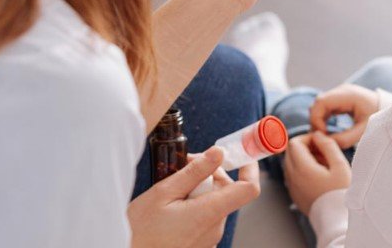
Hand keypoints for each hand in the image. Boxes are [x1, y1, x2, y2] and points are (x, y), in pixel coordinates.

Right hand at [128, 147, 259, 247]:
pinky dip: (195, 205)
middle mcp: (215, 227)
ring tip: (173, 189)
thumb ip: (195, 172)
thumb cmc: (141, 231)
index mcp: (209, 212)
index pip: (249, 189)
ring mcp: (209, 238)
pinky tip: (174, 205)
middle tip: (185, 164)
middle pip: (227, 191)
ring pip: (215, 202)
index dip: (250, 168)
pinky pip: (206, 217)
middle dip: (211, 173)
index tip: (241, 154)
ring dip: (200, 189)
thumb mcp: (164, 192)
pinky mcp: (200, 243)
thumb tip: (218, 153)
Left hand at [284, 132, 351, 214]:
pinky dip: (302, 171)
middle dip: (305, 147)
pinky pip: (293, 175)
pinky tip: (319, 177)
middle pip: (290, 152)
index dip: (307, 138)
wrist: (336, 221)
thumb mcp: (340, 165)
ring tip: (323, 166)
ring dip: (304, 159)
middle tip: (323, 153)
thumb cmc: (340, 194)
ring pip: (291, 163)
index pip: (294, 143)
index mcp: (302, 168)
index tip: (320, 142)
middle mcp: (292, 177)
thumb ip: (328, 145)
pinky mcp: (295, 195)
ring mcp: (292, 187)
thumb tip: (318, 135)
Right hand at [309, 84, 379, 148]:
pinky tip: (328, 130)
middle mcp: (342, 91)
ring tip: (326, 135)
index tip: (323, 134)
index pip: (321, 102)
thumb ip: (347, 138)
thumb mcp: (364, 130)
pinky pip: (325, 107)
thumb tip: (328, 143)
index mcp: (348, 95)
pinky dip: (323, 118)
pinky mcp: (340, 99)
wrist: (389, 109)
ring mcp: (340, 93)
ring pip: (319, 105)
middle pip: (318, 102)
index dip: (316, 118)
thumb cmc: (379, 118)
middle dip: (316, 120)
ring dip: (319, 120)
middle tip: (322, 137)